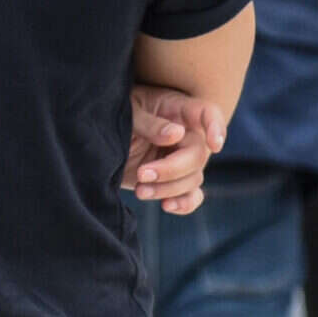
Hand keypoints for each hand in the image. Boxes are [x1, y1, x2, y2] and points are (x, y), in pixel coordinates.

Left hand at [126, 84, 226, 215]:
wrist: (100, 140)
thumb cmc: (118, 116)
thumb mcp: (129, 113)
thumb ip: (149, 123)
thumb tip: (177, 134)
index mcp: (177, 110)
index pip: (207, 113)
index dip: (217, 127)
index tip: (214, 145)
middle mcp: (186, 135)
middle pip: (198, 155)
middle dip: (171, 169)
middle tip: (142, 174)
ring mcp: (181, 159)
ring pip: (193, 178)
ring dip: (168, 189)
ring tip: (139, 190)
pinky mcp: (173, 181)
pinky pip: (191, 196)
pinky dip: (184, 204)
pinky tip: (167, 206)